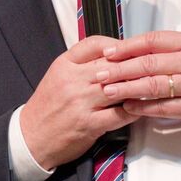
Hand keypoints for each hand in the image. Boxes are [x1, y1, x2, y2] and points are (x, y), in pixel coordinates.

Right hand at [21, 36, 141, 169]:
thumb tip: (109, 56)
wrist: (31, 137)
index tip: (128, 48)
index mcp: (64, 66)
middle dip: (133, 65)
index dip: (116, 44)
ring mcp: (81, 102)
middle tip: (149, 65)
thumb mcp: (57, 77)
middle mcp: (72, 81)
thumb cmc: (46, 108)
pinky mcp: (90, 124)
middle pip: (112, 64)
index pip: (94, 44)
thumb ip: (80, 65)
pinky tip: (139, 108)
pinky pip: (120, 114)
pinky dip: (134, 111)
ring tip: (149, 85)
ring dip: (137, 87)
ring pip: (119, 87)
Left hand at [97, 31, 180, 133]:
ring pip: (153, 85)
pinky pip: (163, 107)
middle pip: (149, 63)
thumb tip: (134, 50)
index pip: (153, 41)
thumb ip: (171, 49)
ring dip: (126, 88)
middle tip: (100, 73)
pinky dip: (143, 107)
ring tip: (108, 90)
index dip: (128, 47)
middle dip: (120, 68)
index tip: (109, 52)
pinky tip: (128, 107)